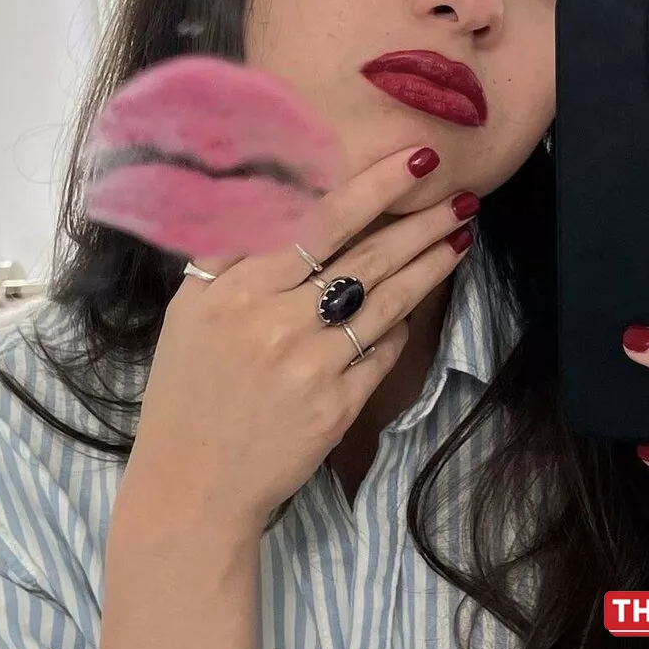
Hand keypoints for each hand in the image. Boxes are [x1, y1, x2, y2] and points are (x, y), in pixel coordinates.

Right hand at [118, 145, 477, 534]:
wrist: (192, 486)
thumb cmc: (186, 389)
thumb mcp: (190, 310)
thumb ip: (232, 253)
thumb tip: (286, 198)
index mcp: (236, 288)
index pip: (320, 222)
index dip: (375, 188)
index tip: (417, 161)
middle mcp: (276, 321)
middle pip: (366, 257)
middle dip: (420, 222)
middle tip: (462, 197)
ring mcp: (311, 366)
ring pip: (387, 301)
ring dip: (430, 266)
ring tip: (460, 237)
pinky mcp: (337, 407)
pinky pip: (383, 352)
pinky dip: (401, 326)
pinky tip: (418, 302)